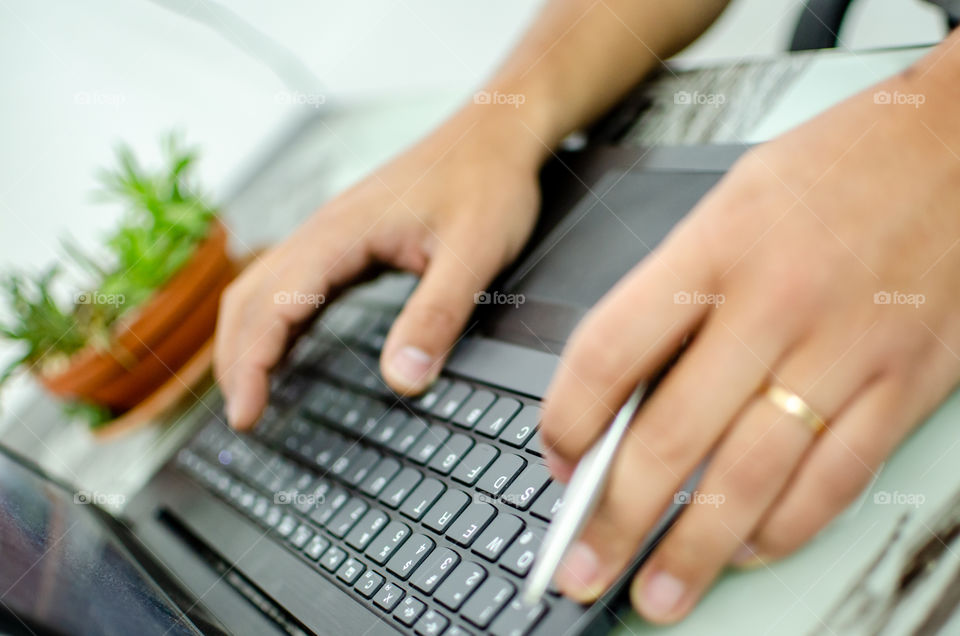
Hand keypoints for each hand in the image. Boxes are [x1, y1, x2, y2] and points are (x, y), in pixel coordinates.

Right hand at [215, 107, 543, 428]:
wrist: (494, 133)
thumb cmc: (487, 184)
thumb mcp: (473, 255)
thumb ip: (436, 317)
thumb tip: (404, 382)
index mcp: (342, 233)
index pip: (273, 304)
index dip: (251, 363)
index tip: (245, 415)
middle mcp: (324, 230)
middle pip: (251, 297)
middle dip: (236, 358)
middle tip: (242, 418)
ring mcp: (332, 232)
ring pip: (263, 287)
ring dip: (248, 339)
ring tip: (249, 392)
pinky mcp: (347, 239)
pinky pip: (292, 282)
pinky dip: (276, 322)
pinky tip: (285, 349)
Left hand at [540, 68, 959, 622]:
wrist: (956, 138)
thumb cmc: (837, 165)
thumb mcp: (728, 205)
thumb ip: (672, 295)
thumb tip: (622, 391)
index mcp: (715, 248)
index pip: (609, 352)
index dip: (566, 421)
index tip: (554, 460)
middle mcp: (775, 303)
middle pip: (671, 435)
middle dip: (615, 518)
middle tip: (582, 567)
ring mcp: (845, 350)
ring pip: (751, 477)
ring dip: (695, 550)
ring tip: (657, 591)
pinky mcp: (904, 383)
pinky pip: (834, 479)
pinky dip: (784, 528)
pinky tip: (746, 549)